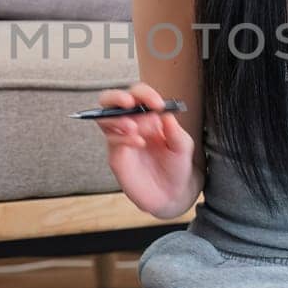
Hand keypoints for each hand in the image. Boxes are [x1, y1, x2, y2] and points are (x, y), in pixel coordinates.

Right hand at [93, 82, 194, 217]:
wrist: (171, 193)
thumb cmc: (177, 165)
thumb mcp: (183, 146)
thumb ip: (175, 131)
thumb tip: (166, 114)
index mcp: (147, 114)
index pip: (138, 94)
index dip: (145, 95)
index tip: (157, 104)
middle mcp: (130, 122)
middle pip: (111, 100)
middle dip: (117, 97)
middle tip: (129, 102)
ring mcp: (120, 138)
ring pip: (104, 118)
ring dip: (117, 118)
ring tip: (134, 127)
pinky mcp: (116, 156)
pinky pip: (112, 140)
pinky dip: (123, 138)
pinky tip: (138, 143)